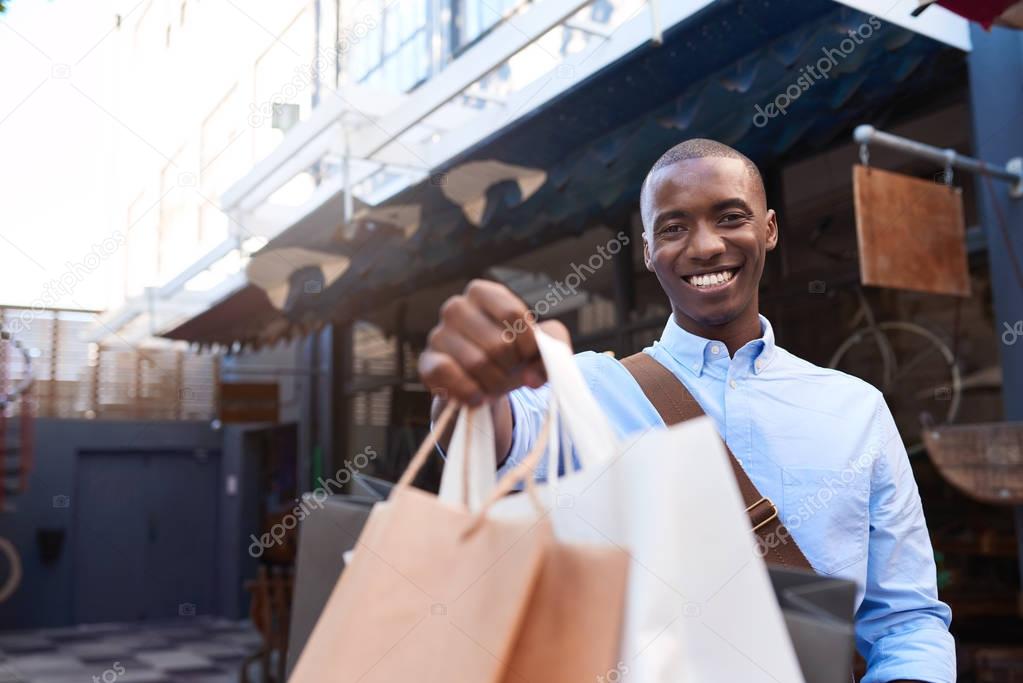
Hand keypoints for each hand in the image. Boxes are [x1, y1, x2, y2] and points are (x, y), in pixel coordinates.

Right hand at [418, 279, 570, 405]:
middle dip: (512, 367)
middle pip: (498, 343)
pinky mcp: (427, 362)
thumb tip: (532, 377)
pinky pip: (449, 376)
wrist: (486, 382)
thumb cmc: (514, 355)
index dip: (529, 343)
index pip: (513, 314)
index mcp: (483, 293)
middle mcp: (456, 307)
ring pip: (478, 364)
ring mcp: (438, 334)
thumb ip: (553, 351)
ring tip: (496, 384)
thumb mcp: (542, 345)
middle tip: (510, 372)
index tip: (529, 353)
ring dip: (495, 383)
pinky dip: (470, 392)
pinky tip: (478, 395)